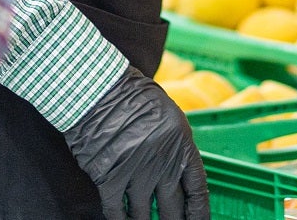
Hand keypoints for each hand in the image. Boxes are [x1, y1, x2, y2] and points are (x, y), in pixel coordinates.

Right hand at [61, 68, 209, 219]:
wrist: (97, 89)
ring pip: (143, 215)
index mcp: (180, 146)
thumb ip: (175, 146)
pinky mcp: (108, 178)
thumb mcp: (168, 116)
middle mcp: (161, 164)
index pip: (197, 191)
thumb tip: (179, 175)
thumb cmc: (131, 95)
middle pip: (172, 210)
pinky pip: (116, 211)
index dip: (199, 214)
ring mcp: (135, 174)